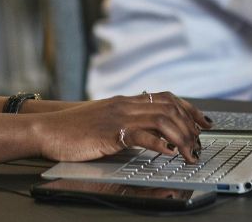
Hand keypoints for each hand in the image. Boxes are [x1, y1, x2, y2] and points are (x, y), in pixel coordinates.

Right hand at [30, 91, 211, 164]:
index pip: (166, 97)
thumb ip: (127, 123)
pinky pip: (141, 134)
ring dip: (181, 137)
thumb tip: (151, 134)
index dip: (189, 109)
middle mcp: (125, 104)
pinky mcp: (110, 132)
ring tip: (189, 154)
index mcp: (125, 101)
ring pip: (161, 119)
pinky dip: (159, 143)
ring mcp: (118, 117)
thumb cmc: (73, 129)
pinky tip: (168, 153)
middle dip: (190, 126)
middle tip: (199, 145)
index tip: (204, 122)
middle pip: (169, 106)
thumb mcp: (106, 121)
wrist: (47, 129)